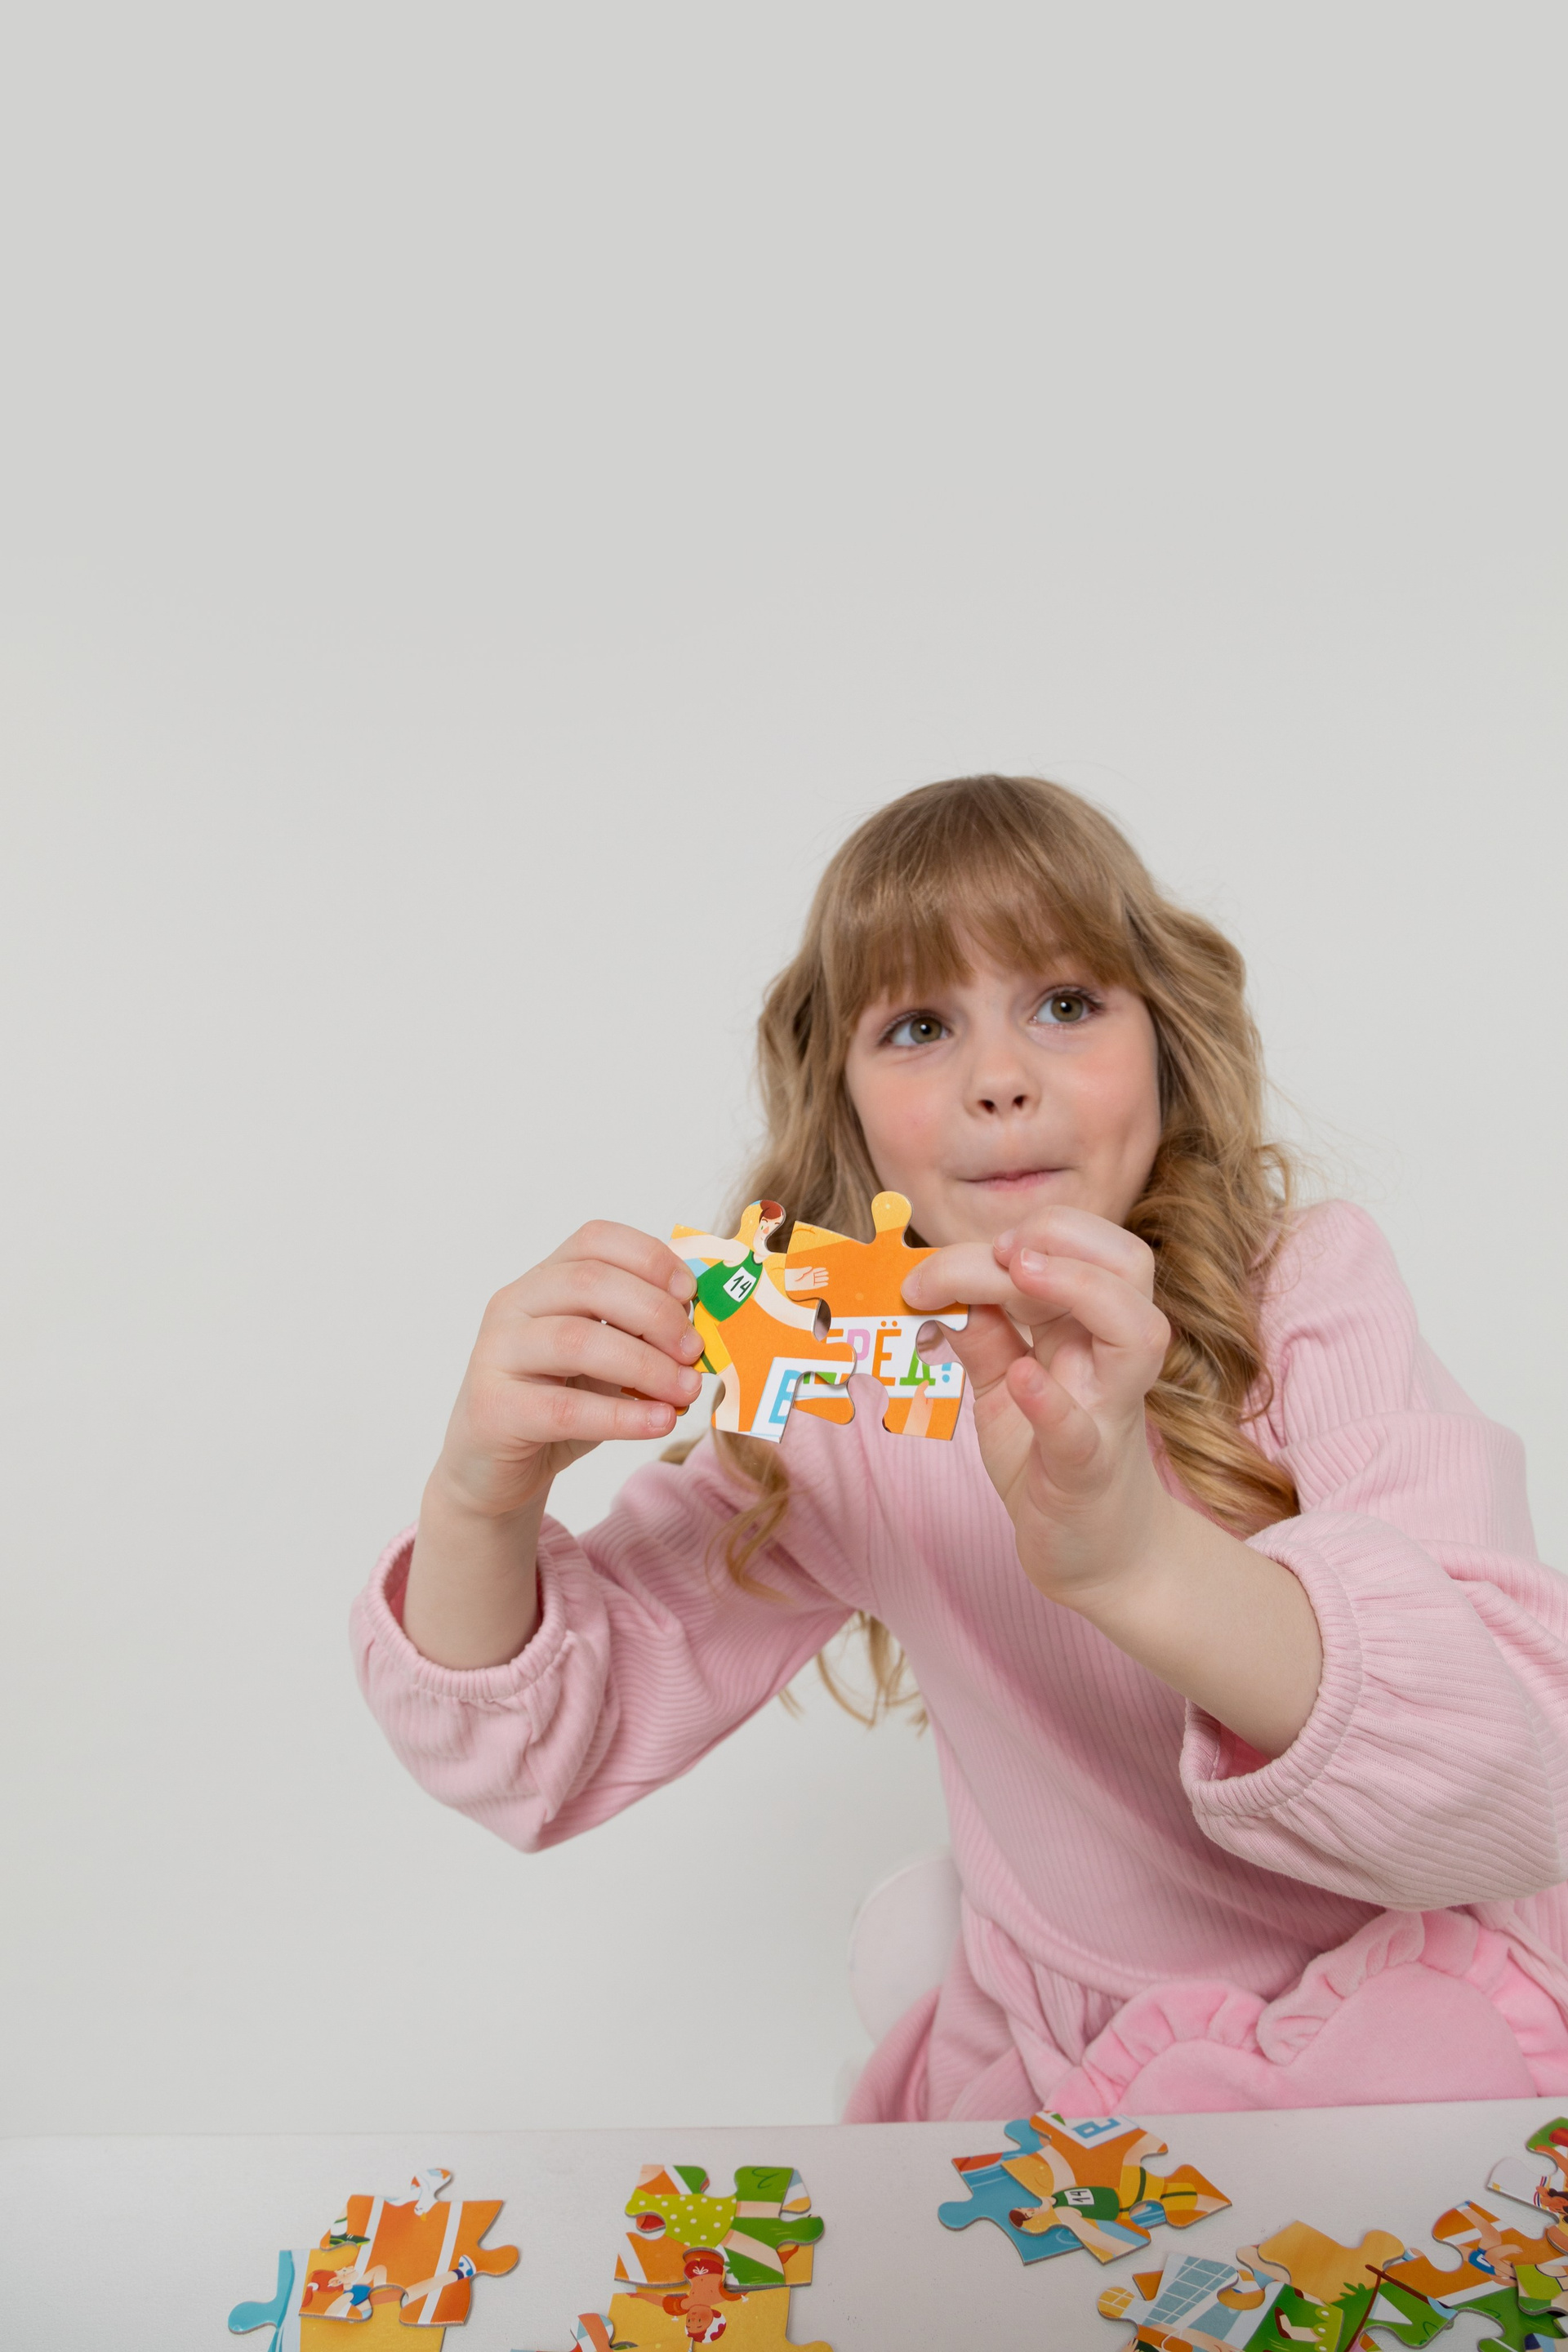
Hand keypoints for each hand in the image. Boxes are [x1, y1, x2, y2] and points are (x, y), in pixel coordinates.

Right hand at [402, 1223, 702, 1667]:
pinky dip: (622, 1414)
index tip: (692, 1294)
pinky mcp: (494, 1410)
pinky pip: (566, 1408)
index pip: (595, 1240)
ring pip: (576, 1341)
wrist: (493, 1472)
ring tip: (686, 1391)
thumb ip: (643, 1339)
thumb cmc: (560, 1404)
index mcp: (542, 1281)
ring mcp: (496, 1355)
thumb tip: (708, 1331)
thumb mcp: (607, 1362)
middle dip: (655, 1312)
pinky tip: (659, 1422)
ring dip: (645, 1364)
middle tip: (696, 1349)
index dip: (650, 1257)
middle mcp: (513, 1306)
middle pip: (589, 1281)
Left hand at [902, 1207, 1172, 1608]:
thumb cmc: (1049, 1459)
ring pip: (1136, 1332)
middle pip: (1131, 1265)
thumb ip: (979, 1336)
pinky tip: (1023, 1378)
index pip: (1075, 1250)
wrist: (1094, 1555)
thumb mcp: (1002, 1389)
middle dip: (1065, 1238)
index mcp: (1088, 1331)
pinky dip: (1052, 1401)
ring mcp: (1107, 1414)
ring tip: (1018, 1274)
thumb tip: (938, 1288)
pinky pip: (1081, 1431)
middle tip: (1001, 1254)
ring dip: (1079, 1288)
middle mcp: (1109, 1360)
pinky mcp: (1087, 1472)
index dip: (1018, 1237)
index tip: (951, 1260)